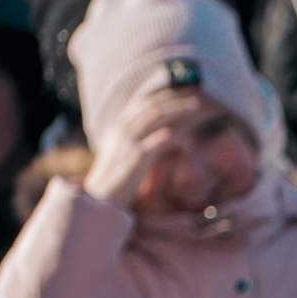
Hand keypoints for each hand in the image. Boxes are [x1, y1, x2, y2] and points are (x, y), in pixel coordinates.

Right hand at [82, 90, 195, 207]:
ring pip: (157, 116)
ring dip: (178, 110)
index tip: (182, 96)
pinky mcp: (136, 156)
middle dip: (175, 100)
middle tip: (196, 101)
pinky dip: (176, 138)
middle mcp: (123, 128)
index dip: (164, 98)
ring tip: (197, 110)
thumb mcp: (124, 159)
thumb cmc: (115, 184)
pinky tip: (188, 143)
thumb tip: (158, 142)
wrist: (99, 201)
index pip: (144, 103)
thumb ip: (137, 146)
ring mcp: (128, 140)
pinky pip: (160, 140)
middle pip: (152, 105)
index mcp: (120, 127)